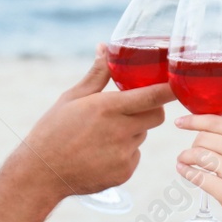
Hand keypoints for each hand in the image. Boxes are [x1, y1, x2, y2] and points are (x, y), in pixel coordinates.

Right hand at [17, 43, 173, 200]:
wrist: (42, 174)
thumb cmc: (53, 130)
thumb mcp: (72, 98)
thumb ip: (96, 74)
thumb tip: (104, 47)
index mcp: (108, 108)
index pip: (152, 96)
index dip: (170, 89)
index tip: (180, 83)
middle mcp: (120, 131)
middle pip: (156, 116)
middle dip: (151, 109)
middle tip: (131, 109)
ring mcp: (124, 154)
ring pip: (142, 135)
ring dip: (131, 131)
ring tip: (102, 135)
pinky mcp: (124, 172)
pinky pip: (134, 156)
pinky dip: (123, 153)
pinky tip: (100, 154)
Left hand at [175, 114, 221, 221]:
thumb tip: (205, 136)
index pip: (216, 122)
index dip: (194, 120)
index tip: (180, 122)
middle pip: (204, 138)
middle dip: (192, 146)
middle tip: (189, 155)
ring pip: (198, 155)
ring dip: (185, 157)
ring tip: (184, 162)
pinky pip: (197, 176)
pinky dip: (186, 172)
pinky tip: (183, 171)